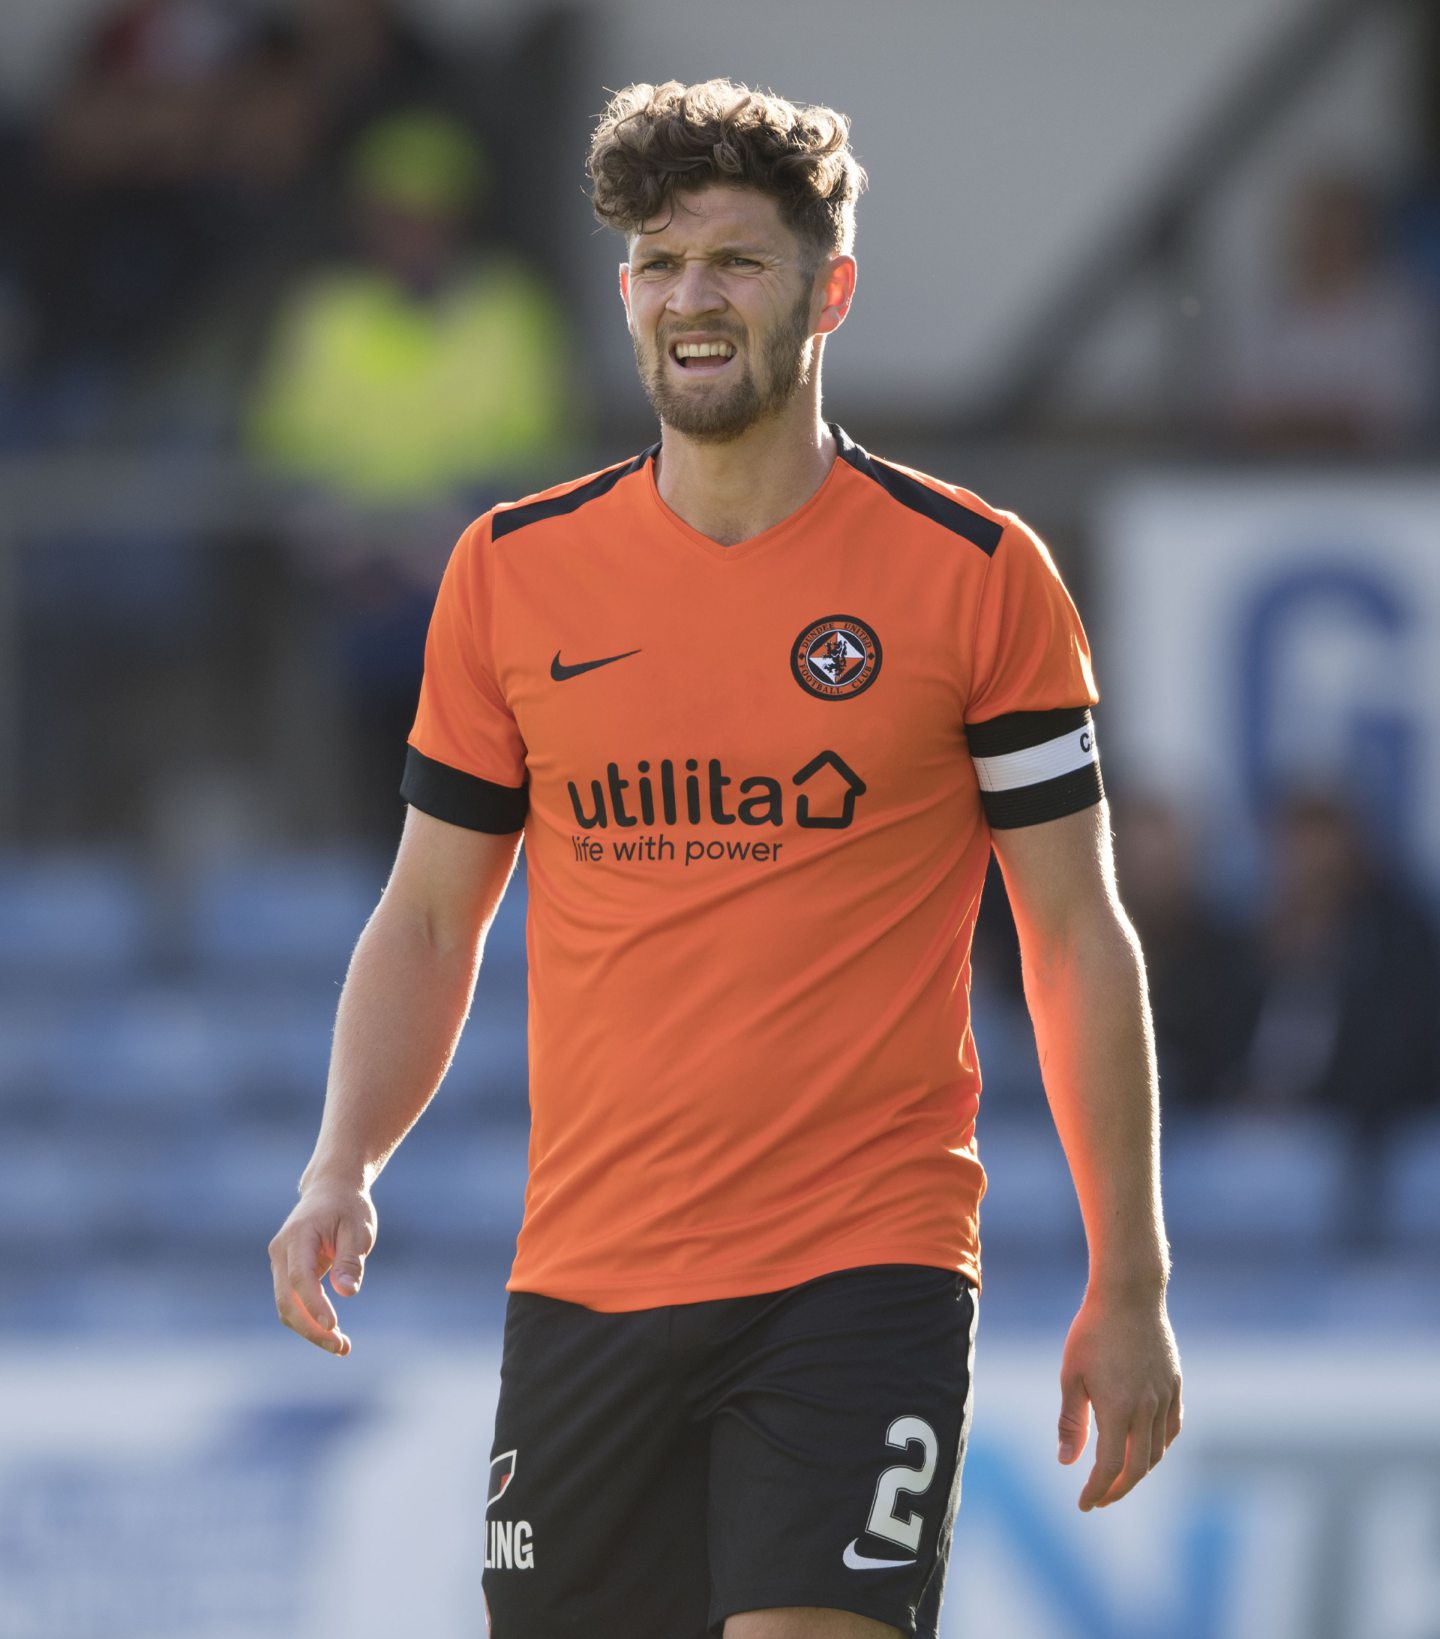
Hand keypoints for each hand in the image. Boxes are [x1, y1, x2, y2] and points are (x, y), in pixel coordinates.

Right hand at [268, 1182, 377, 1355]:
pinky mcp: (285, 1272)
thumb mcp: (358, 1229)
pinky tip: (333, 1333)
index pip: (301, 1279)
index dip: (315, 1306)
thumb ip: (350, 1260)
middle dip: (312, 1328)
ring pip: (286, 1307)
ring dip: (310, 1329)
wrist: (331, 1189)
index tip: (335, 1327)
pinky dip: (309, 1320)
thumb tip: (347, 1292)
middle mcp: (281, 1251)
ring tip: (342, 1346)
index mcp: (298, 1236)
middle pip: (287, 1301)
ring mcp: (279, 1263)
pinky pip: (292, 1302)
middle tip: (342, 1347)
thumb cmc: (348, 1208)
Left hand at [1057, 1289, 1181, 1510]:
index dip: (1097, 1490)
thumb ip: (1072, 1421)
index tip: (1084, 1503)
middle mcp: (1147, 1409)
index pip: (1110, 1467)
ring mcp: (1165, 1397)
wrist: (1130, 1294)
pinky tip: (1145, 1448)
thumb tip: (1067, 1462)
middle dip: (1117, 1489)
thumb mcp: (1072, 1374)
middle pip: (1137, 1467)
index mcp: (1119, 1409)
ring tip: (1118, 1477)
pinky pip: (1172, 1428)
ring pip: (1158, 1451)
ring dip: (1138, 1471)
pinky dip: (1160, 1446)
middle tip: (1099, 1498)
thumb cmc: (1092, 1331)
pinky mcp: (1175, 1385)